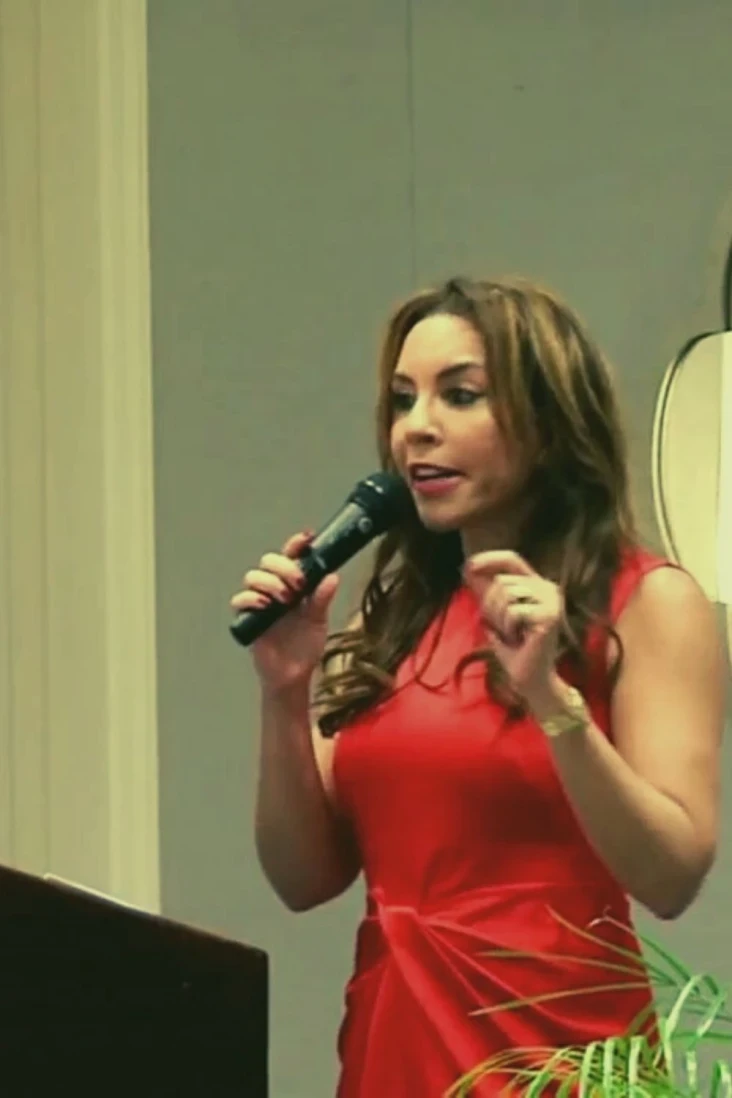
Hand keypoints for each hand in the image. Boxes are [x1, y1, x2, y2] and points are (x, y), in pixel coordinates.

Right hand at [230, 531, 338, 691]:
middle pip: (269, 560)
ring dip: (270, 582)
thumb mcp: (318, 621)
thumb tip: (332, 577)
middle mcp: (276, 588)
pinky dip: (251, 598)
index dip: (297, 544)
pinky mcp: (248, 617)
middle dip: (283, 566)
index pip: (292, 556)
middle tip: (298, 583)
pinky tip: (265, 606)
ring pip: (253, 576)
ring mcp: (260, 602)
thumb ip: (321, 599)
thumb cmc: (305, 647)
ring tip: (285, 600)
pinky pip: (240, 599)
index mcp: (295, 584)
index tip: (307, 539)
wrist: (292, 675)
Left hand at [462, 550, 562, 701]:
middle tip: (503, 629)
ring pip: (506, 594)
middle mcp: (548, 588)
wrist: (530, 680)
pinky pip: (512, 612)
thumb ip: (486, 592)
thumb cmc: (513, 649)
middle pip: (502, 581)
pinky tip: (518, 640)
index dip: (490, 559)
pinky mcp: (549, 616)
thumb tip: (468, 568)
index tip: (469, 565)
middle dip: (491, 606)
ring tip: (511, 635)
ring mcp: (552, 601)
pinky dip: (507, 628)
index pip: (512, 559)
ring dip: (499, 619)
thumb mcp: (495, 615)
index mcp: (537, 585)